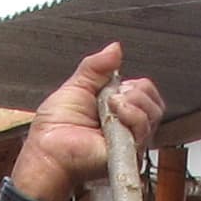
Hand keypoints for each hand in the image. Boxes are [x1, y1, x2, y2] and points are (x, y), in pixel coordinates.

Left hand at [9, 45, 167, 200]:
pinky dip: (132, 116)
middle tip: (110, 98)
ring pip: (153, 112)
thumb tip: (115, 48)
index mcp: (118, 109)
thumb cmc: (55, 128)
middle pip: (153, 101)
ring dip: (132, 102)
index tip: (111, 88)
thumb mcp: (76, 85)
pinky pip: (144, 129)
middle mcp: (127, 126)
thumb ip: (97, 66)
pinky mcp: (130, 153)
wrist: (47, 150)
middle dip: (134, 91)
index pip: (145, 91)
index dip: (133, 85)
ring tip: (110, 106)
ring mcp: (130, 140)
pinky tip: (115, 114)